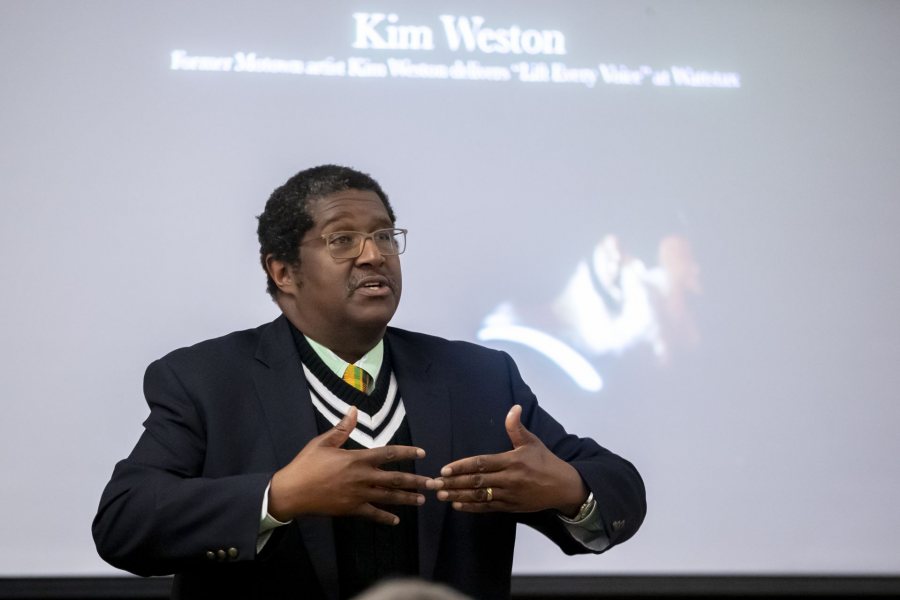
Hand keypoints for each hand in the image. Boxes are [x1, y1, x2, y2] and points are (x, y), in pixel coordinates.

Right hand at [268, 407, 434, 524]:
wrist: (291, 492)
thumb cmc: (306, 464)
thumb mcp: (322, 442)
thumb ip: (342, 428)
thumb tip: (353, 410)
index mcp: (357, 459)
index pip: (389, 454)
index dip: (407, 452)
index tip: (422, 453)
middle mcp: (362, 477)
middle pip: (396, 479)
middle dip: (417, 480)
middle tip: (434, 483)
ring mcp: (358, 495)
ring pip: (389, 497)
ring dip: (407, 498)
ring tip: (422, 500)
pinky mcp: (351, 509)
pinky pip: (373, 514)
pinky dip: (385, 517)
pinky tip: (396, 520)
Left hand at [435, 405, 587, 514]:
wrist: (563, 487)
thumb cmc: (545, 461)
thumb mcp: (532, 442)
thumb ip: (516, 427)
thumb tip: (514, 407)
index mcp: (512, 461)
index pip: (482, 463)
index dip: (462, 467)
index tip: (445, 470)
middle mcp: (509, 479)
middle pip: (477, 482)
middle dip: (454, 483)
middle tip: (434, 484)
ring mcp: (509, 495)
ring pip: (480, 496)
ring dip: (459, 496)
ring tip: (441, 495)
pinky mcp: (511, 507)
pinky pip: (488, 508)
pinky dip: (472, 507)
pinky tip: (457, 505)